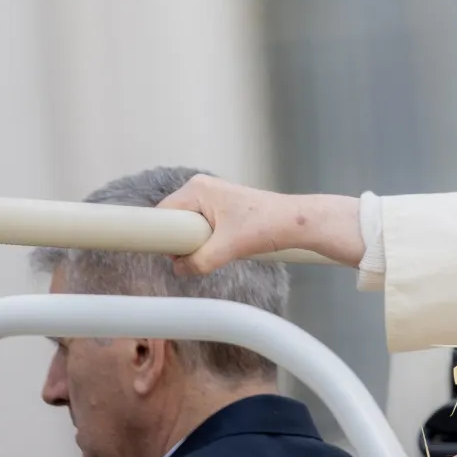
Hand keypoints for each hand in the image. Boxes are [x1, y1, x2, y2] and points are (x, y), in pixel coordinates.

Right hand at [159, 175, 361, 274]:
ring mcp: (210, 197)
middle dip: (181, 242)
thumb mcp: (226, 248)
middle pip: (172, 221)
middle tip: (200, 254)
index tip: (165, 253)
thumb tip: (179, 268)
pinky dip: (204, 241)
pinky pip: (198, 228)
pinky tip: (220, 247)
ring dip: (195, 244)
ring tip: (217, 248)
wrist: (294, 223)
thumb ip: (198, 261)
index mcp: (197, 189)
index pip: (162, 214)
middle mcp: (200, 188)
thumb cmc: (266, 225)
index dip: (162, 236)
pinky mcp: (219, 209)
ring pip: (185, 227)